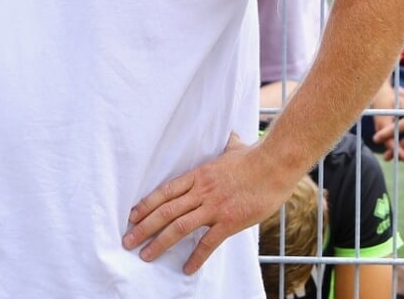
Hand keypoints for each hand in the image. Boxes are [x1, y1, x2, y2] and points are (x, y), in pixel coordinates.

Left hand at [123, 133, 299, 274]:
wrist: (276, 164)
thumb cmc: (256, 156)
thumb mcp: (235, 148)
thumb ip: (228, 146)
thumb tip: (233, 137)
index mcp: (198, 175)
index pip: (164, 191)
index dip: (146, 205)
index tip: (131, 216)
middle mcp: (201, 191)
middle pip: (165, 210)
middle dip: (143, 227)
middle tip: (127, 241)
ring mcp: (214, 207)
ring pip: (179, 226)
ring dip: (160, 242)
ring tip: (145, 255)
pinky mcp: (230, 221)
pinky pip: (209, 242)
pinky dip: (196, 256)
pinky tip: (187, 268)